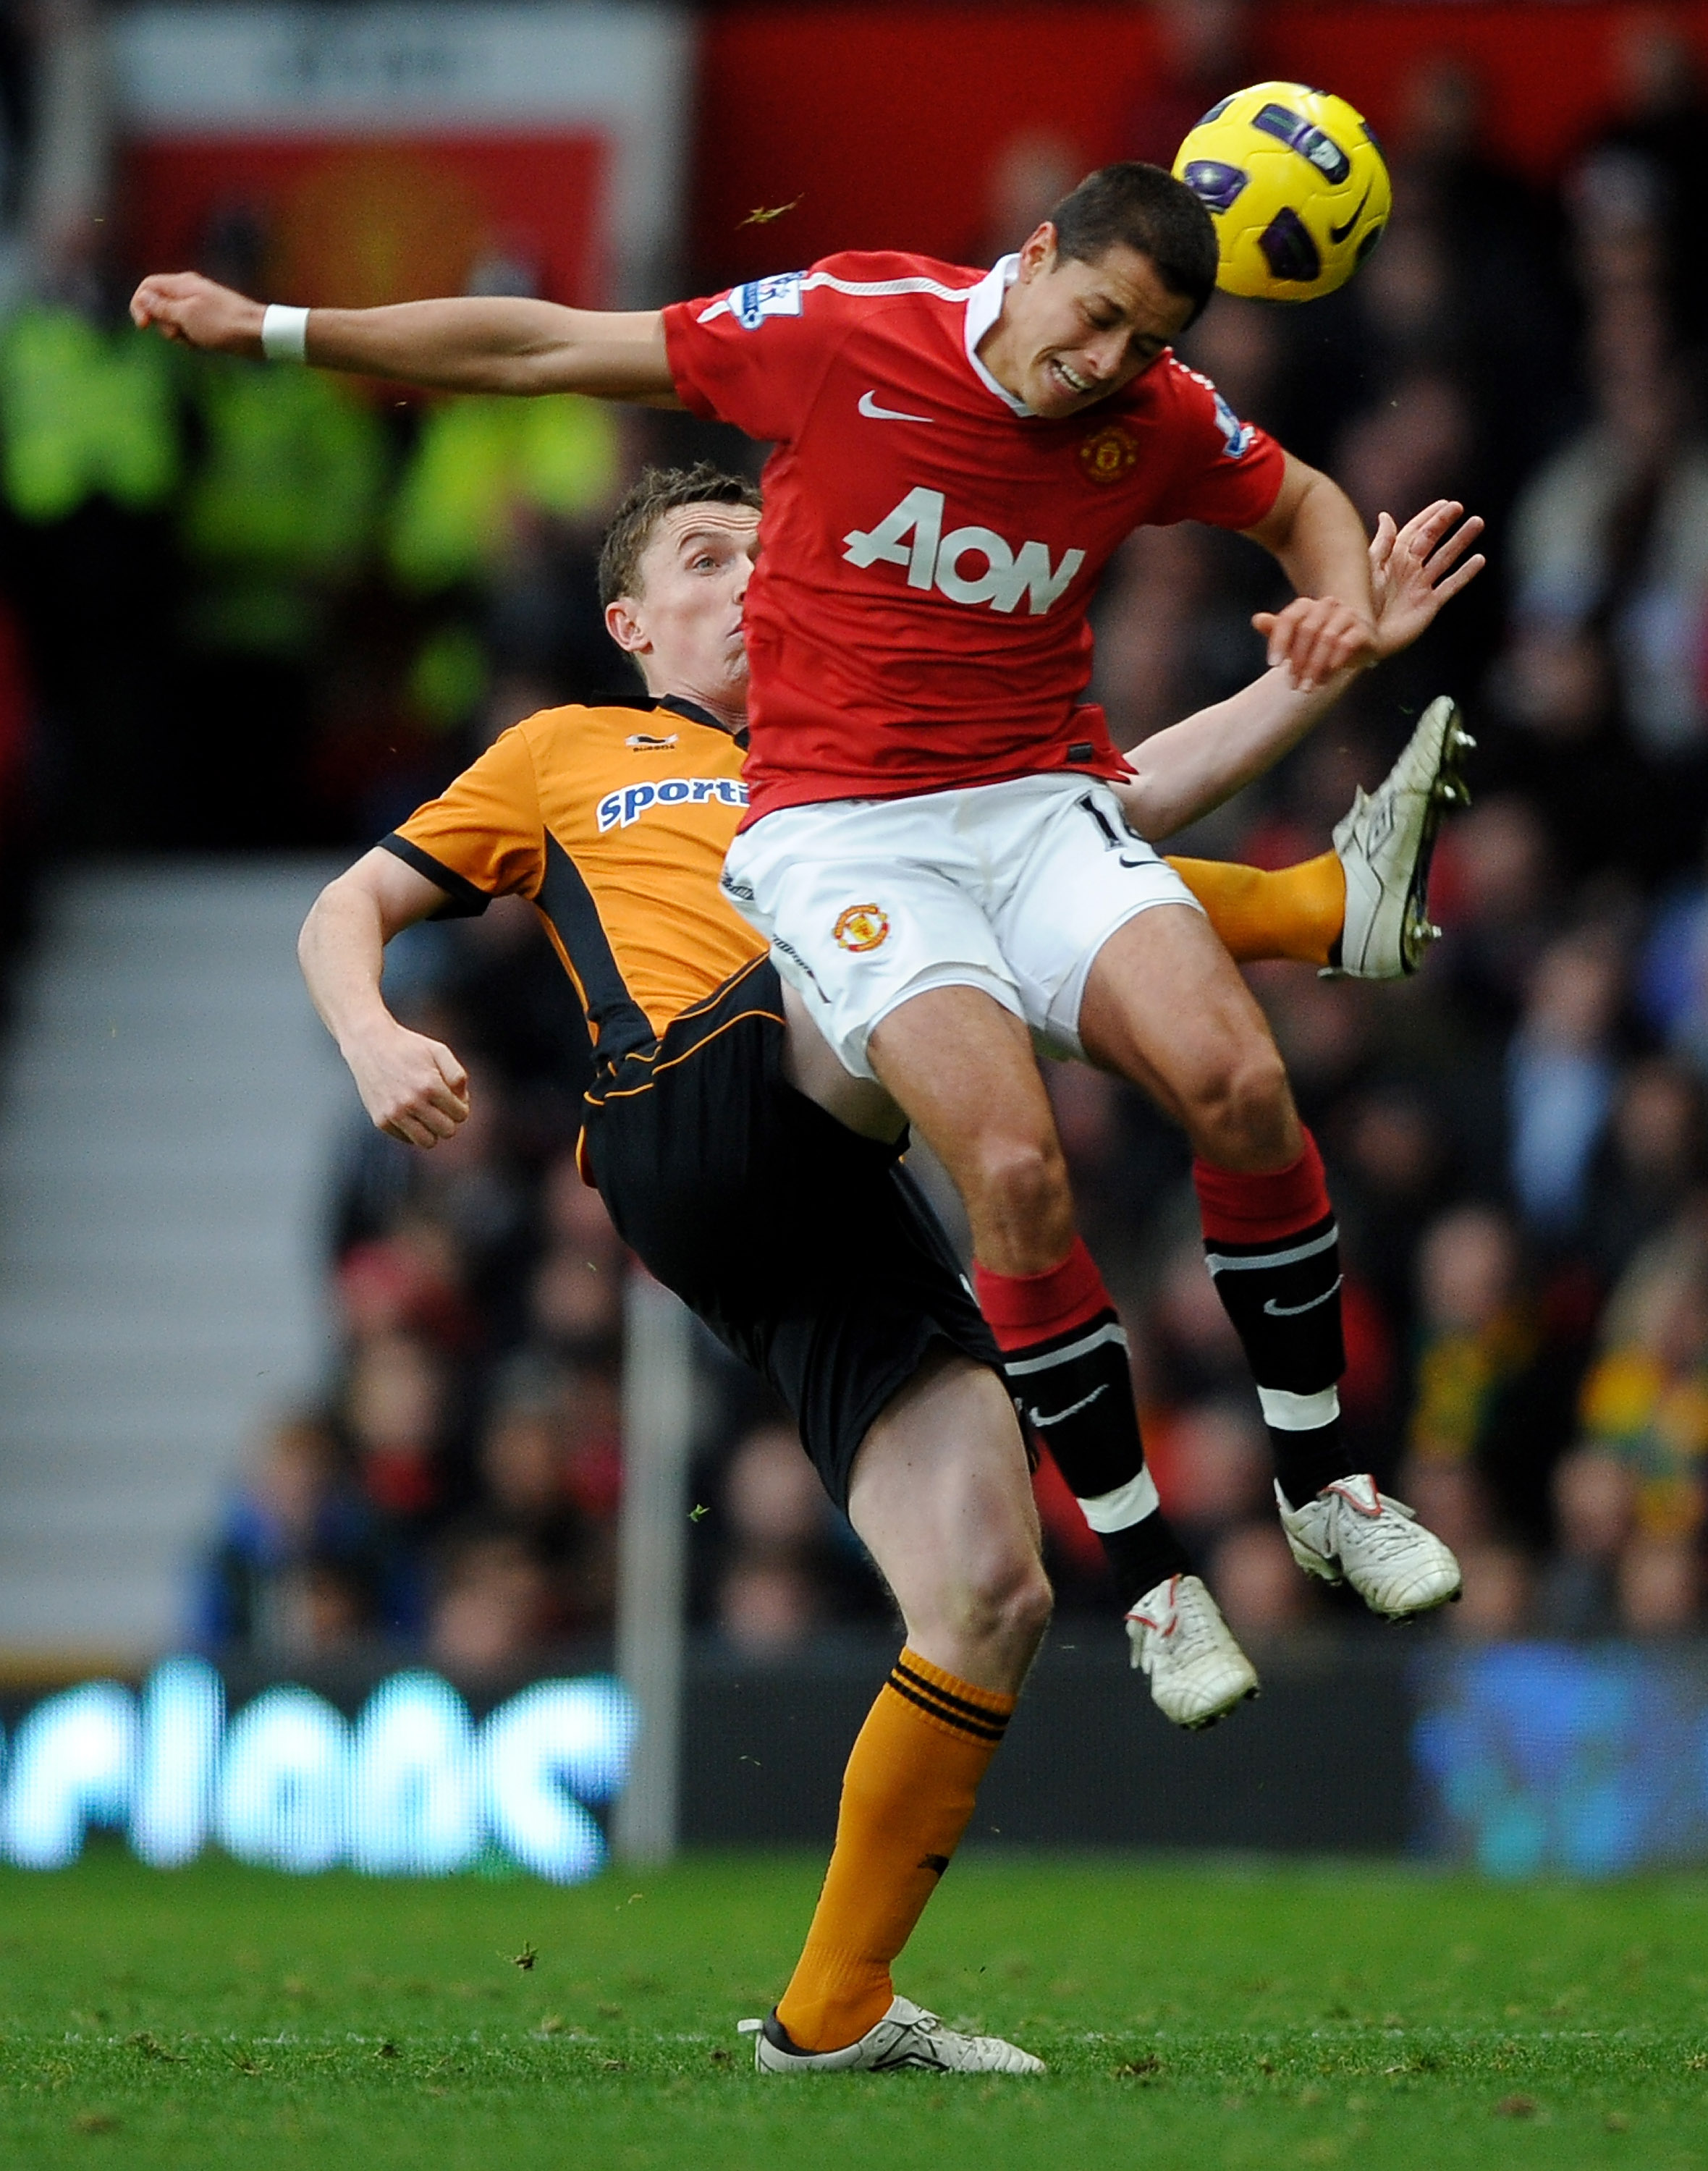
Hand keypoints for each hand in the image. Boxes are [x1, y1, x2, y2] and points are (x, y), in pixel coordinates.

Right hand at [129, 271, 265, 355]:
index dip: (140, 305)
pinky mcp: (209, 321)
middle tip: (180, 334)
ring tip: (196, 340)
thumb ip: (162, 306)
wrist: (259, 334)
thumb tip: (144, 297)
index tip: (144, 326)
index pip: (148, 286)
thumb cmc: (223, 324)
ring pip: (174, 322)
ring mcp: (199, 306)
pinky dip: (193, 339)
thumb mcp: (186, 315)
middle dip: (164, 325)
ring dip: (180, 335)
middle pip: (159, 307)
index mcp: (182, 284)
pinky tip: (205, 345)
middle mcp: (189, 291)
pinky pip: (190, 331)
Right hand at [344, 1019, 469, 1148]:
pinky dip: (412, 1130)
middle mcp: (411, 1102)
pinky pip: (407, 1139)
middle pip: (447, 1131)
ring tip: (427, 1114)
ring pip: (427, 1142)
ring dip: (432, 1131)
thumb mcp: (439, 1051)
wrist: (369, 1044)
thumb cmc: (409, 1047)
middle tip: (440, 1106)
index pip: (461, 1114)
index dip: (461, 1107)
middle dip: (449, 1120)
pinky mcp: (380, 1121)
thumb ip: (458, 1076)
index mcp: (430, 1085)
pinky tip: (408, 1112)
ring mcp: (394, 1113)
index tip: (452, 1097)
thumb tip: (462, 1102)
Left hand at [1251, 593, 1377, 689]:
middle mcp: (1327, 605)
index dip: (1279, 641)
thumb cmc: (1318, 642)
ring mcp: (1347, 614)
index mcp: (1306, 605)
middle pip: (1307, 630)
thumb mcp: (1296, 639)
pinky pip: (1346, 644)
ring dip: (1314, 666)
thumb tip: (1256, 619)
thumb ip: (1277, 630)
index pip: (1288, 619)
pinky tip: (1325, 679)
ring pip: (1327, 638)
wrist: (1358, 643)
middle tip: (1292, 684)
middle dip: (1298, 660)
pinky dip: (1333, 662)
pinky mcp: (1362, 629)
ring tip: (1307, 688)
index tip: (1272, 665)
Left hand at [1366, 499, 1486, 659]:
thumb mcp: (1369, 569)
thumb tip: (1386, 516)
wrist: (1362, 636)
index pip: (1415, 532)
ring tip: (1477, 523)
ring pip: (1446, 558)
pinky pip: (1451, 585)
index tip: (1444, 502)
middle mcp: (1410, 569)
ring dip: (1461, 541)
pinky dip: (1465, 573)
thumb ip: (1381, 544)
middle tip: (1460, 507)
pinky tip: (1479, 559)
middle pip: (1432, 540)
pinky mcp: (1430, 604)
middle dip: (1445, 523)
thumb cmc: (1359, 603)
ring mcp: (1421, 586)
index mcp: (1394, 559)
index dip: (1429, 517)